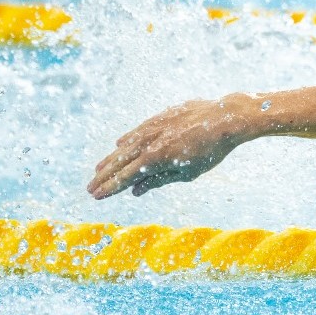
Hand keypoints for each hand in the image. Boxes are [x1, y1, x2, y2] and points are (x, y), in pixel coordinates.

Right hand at [88, 96, 256, 198]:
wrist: (225, 118)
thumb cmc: (210, 150)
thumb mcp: (187, 172)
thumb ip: (159, 180)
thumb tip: (135, 191)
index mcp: (154, 159)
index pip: (125, 177)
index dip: (109, 188)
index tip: (96, 196)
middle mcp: (148, 142)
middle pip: (119, 162)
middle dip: (104, 176)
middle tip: (90, 188)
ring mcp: (152, 128)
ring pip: (125, 146)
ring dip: (111, 158)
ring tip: (98, 169)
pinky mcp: (159, 117)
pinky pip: (137, 131)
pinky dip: (127, 140)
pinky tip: (119, 144)